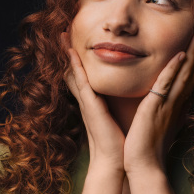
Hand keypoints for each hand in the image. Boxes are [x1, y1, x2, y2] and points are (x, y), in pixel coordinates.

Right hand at [62, 32, 125, 171]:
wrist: (114, 161)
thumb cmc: (119, 142)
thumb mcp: (118, 118)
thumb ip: (118, 107)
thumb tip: (130, 97)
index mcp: (94, 102)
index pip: (84, 77)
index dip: (78, 60)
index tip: (76, 43)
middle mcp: (87, 100)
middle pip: (74, 70)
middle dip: (69, 52)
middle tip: (63, 33)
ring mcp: (86, 101)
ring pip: (74, 72)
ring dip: (68, 53)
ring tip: (62, 35)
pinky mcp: (89, 105)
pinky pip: (80, 81)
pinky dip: (75, 66)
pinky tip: (71, 52)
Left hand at [124, 32, 193, 175]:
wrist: (144, 165)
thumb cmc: (148, 147)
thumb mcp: (158, 124)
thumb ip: (162, 111)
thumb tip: (163, 104)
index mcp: (175, 107)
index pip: (188, 80)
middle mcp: (176, 103)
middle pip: (191, 74)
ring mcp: (168, 105)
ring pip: (183, 75)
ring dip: (192, 55)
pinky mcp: (157, 107)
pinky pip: (167, 84)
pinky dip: (174, 69)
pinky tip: (180, 56)